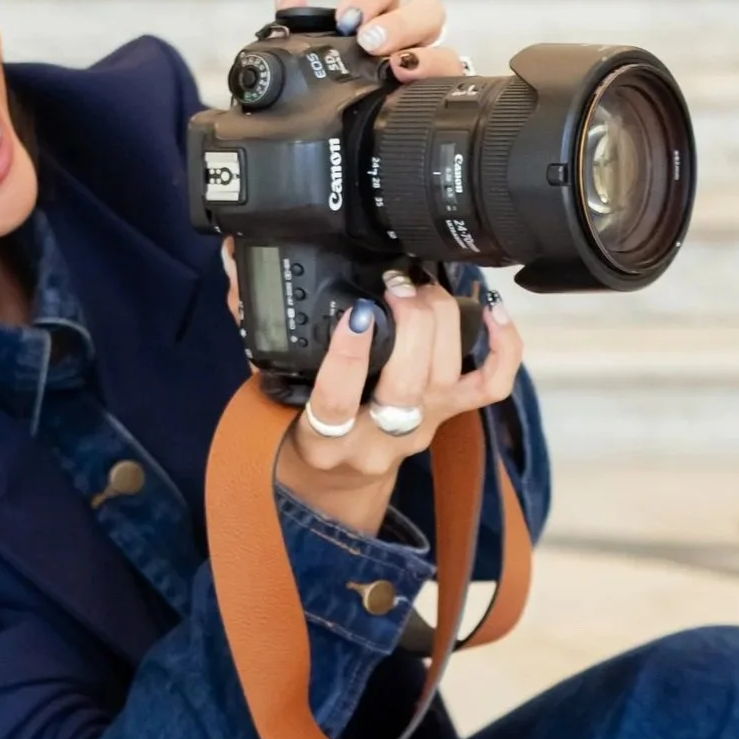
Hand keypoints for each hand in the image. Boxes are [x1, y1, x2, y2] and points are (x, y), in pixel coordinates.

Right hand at [272, 266, 523, 539]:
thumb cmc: (296, 423)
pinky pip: (489, 387)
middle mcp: (375, 440)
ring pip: (444, 380)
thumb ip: (254, 327)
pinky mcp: (447, 419)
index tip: (356, 314)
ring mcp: (417, 431)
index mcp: (322, 438)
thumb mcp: (265, 387)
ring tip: (421, 285)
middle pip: (406, 386)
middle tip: (395, 283)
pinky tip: (493, 308)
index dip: (349, 358)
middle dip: (409, 325)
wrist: (332, 480)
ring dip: (440, 322)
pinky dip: (503, 348)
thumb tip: (235, 258)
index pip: (336, 401)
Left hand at [277, 0, 467, 86]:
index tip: (347, 19)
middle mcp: (410, 37)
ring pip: (445, 48)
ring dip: (424, 56)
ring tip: (396, 70)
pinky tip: (415, 89)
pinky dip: (438, 80)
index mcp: (379, 15)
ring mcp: (429, 67)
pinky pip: (453, 84)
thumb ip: (297, 23)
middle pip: (427, 10)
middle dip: (399, 23)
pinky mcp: (438, 95)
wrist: (344, 144)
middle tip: (369, 42)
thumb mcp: (310, 53)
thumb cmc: (331, 85)